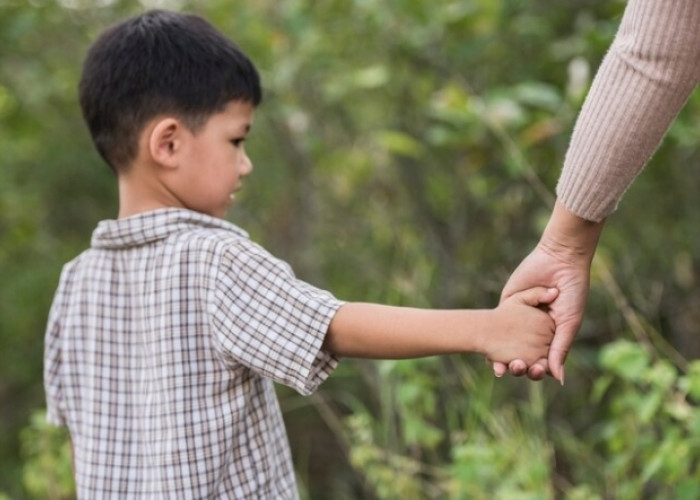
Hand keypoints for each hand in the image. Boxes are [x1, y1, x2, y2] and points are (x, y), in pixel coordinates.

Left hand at [496, 201, 603, 382]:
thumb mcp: (568, 323)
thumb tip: (557, 380)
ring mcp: (519, 317)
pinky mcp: (507, 304)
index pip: (540, 359)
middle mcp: (534, 329)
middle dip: (518, 365)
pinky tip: (486, 349)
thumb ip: (560, 350)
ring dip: (501, 357)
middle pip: (522, 354)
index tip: (533, 374)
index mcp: (551, 335)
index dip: (536, 370)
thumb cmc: (572, 291)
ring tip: (499, 367)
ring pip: (506, 343)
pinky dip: (491, 337)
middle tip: (516, 369)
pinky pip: (496, 323)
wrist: (560, 260)